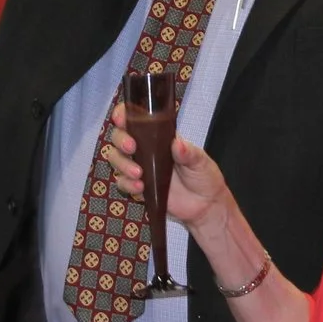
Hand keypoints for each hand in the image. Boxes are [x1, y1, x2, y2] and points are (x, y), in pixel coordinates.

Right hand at [102, 104, 236, 235]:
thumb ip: (189, 153)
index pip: (136, 119)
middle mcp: (146, 149)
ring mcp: (140, 168)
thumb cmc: (204, 177)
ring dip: (122, 164)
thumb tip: (178, 144)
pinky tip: (140, 187)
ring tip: (138, 173)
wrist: (205, 206)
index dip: (124, 115)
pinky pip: (123, 183)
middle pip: (120, 137)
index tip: (121, 118)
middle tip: (131, 147)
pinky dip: (127, 184)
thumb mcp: (201, 161)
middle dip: (121, 139)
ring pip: (117, 159)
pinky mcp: (139, 187)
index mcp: (160, 136)